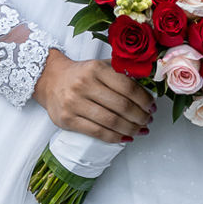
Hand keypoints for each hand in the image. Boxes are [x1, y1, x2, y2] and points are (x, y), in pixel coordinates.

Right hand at [34, 48, 154, 142]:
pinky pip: (97, 132)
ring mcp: (74, 103)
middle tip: (148, 119)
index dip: (144, 100)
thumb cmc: (81, 74)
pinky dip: (115, 138)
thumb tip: (149, 89)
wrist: (50, 79)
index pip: (128, 87)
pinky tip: (126, 138)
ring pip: (111, 122)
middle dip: (140, 116)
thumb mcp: (100, 65)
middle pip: (121, 106)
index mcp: (96, 69)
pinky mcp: (67, 120)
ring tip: (141, 130)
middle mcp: (84, 85)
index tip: (152, 106)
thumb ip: (122, 73)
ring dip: (131, 129)